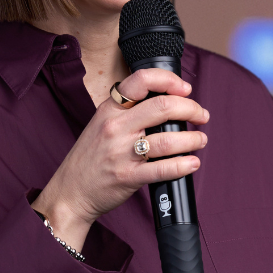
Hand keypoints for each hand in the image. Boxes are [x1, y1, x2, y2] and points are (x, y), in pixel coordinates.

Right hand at [33, 68, 208, 248]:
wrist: (70, 192)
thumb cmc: (90, 158)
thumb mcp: (101, 124)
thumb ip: (128, 112)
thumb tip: (166, 104)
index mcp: (110, 109)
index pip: (141, 80)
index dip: (170, 80)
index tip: (185, 89)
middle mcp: (115, 126)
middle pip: (163, 106)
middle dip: (191, 109)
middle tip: (201, 115)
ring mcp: (121, 152)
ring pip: (168, 139)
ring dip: (192, 138)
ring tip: (200, 140)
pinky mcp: (128, 177)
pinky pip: (163, 168)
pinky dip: (183, 165)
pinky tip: (192, 163)